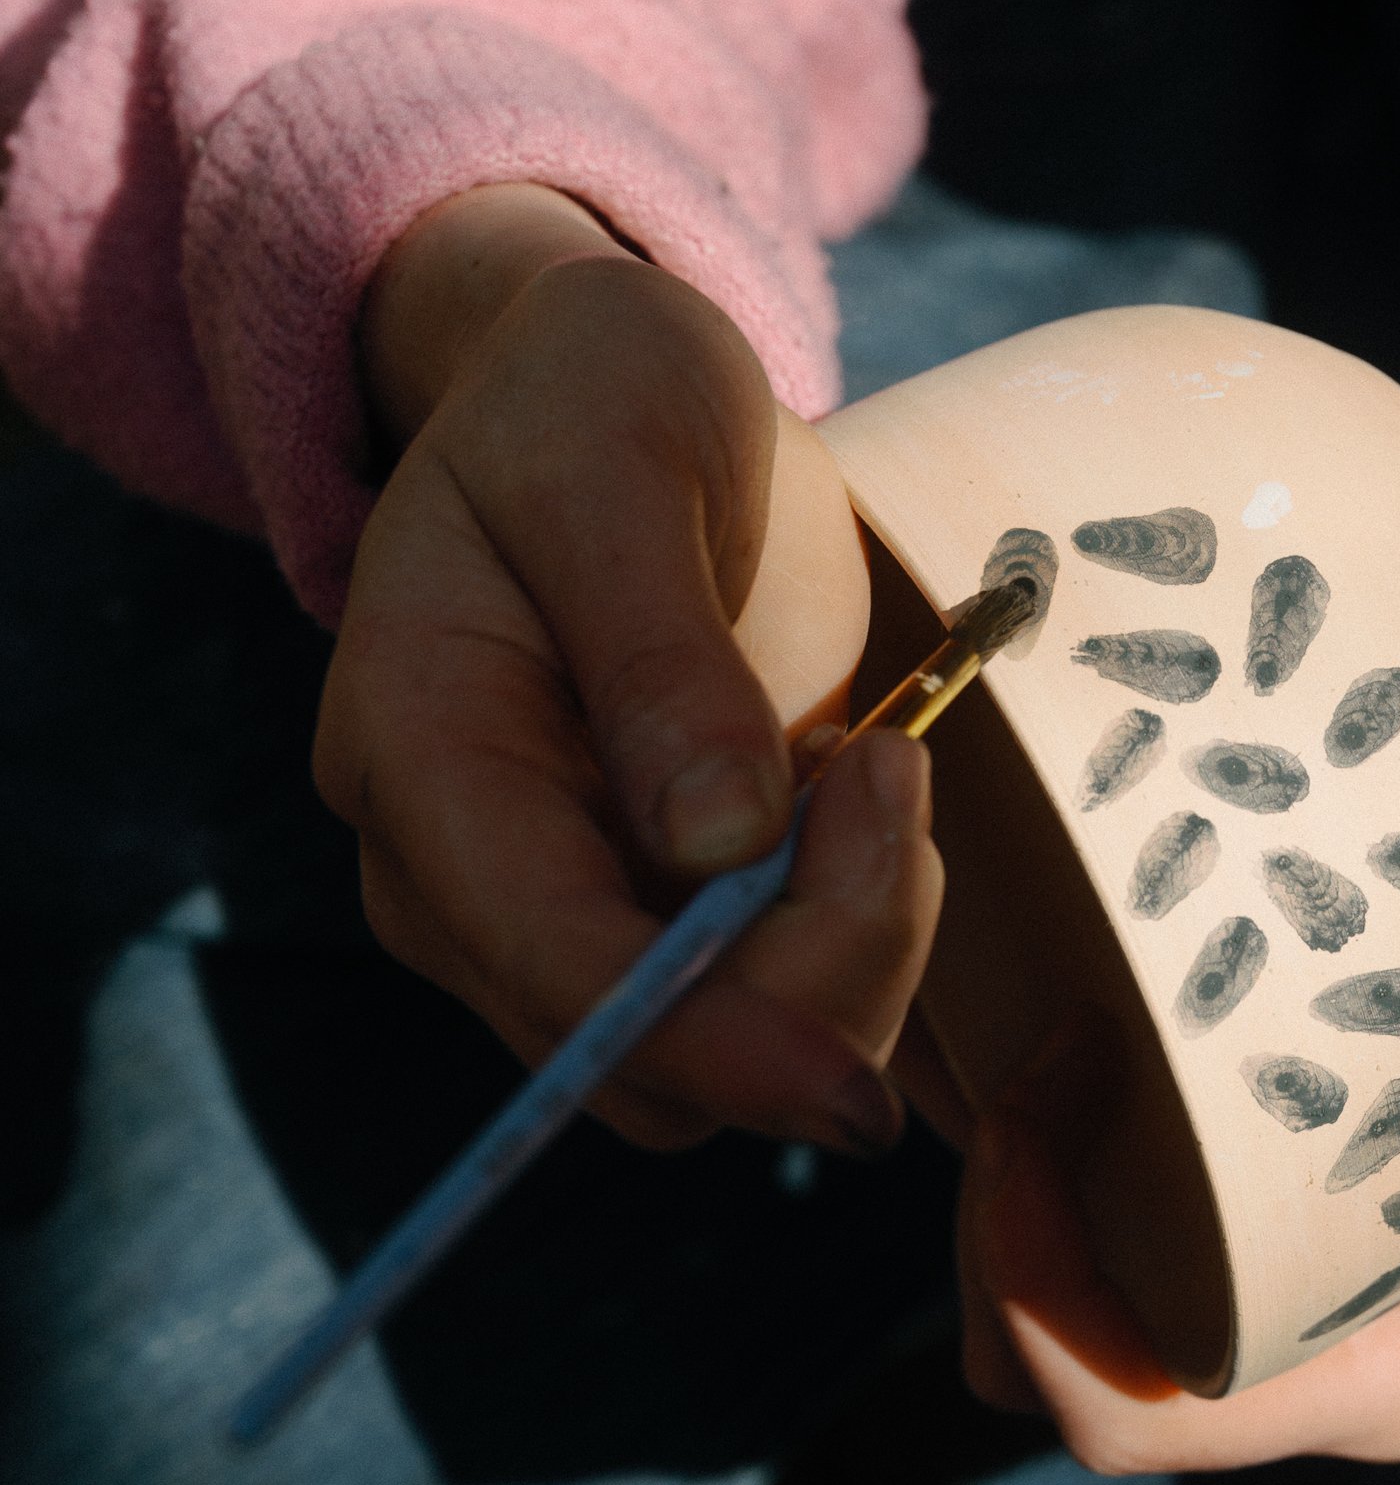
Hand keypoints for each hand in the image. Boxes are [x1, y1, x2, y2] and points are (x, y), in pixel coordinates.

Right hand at [315, 184, 939, 1151]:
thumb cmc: (591, 402)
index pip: (549, 962)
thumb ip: (658, 655)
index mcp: (422, 755)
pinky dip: (857, 921)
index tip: (855, 1091)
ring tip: (877, 756)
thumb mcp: (618, 471)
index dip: (702, 1044)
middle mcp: (467, 873)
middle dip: (816, 971)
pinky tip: (859, 784)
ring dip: (853, 941)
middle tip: (892, 765)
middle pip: (648, 1059)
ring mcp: (561, 905)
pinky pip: (778, 997)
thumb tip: (720, 849)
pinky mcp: (656, 909)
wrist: (607, 393)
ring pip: (728, 1053)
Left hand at [953, 815, 1399, 1472]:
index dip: (1028, 1263)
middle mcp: (1313, 1366)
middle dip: (984, 1198)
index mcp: (1389, 1365)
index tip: (1039, 1087)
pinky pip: (1130, 1237)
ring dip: (1012, 1165)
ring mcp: (1294, 1325)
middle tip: (1005, 1014)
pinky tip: (1097, 997)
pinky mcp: (1295, 1265)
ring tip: (1016, 987)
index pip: (1128, 1403)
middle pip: (1041, 1355)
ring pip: (1066, 1301)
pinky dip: (1077, 1145)